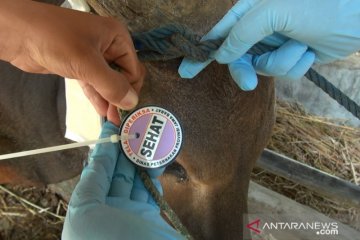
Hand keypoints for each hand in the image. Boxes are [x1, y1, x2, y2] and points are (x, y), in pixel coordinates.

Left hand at [0, 0, 144, 124]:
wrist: (17, 34)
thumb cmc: (55, 41)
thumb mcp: (87, 63)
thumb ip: (112, 85)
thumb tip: (132, 103)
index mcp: (117, 37)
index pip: (133, 69)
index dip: (130, 89)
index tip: (123, 109)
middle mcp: (109, 45)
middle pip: (122, 76)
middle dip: (120, 96)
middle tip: (118, 118)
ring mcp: (93, 56)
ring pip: (108, 82)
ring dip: (109, 100)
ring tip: (112, 120)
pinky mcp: (79, 65)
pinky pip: (94, 83)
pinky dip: (98, 96)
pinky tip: (102, 111)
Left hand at [62, 122, 182, 239]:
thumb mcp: (86, 213)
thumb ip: (91, 182)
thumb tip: (98, 153)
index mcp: (87, 213)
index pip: (96, 173)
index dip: (104, 148)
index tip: (114, 125)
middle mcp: (107, 213)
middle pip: (117, 174)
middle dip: (125, 151)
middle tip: (136, 129)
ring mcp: (131, 217)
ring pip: (136, 181)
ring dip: (142, 161)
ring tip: (150, 142)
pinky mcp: (152, 220)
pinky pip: (151, 192)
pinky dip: (154, 175)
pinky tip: (157, 161)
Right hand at [179, 0, 359, 89]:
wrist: (358, 17)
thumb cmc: (321, 7)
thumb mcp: (275, 12)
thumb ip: (242, 32)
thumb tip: (222, 54)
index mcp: (251, 9)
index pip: (219, 33)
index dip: (202, 53)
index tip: (186, 71)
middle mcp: (260, 26)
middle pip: (237, 57)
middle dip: (245, 70)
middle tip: (247, 83)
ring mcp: (273, 42)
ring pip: (261, 67)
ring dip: (282, 62)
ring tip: (301, 47)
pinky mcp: (288, 55)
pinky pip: (282, 71)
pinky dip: (296, 65)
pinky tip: (309, 51)